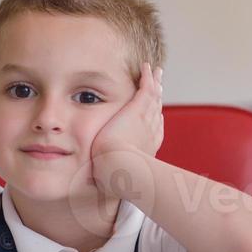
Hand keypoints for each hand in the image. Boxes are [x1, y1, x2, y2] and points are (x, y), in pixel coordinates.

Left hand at [90, 63, 163, 184]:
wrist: (118, 165)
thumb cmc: (114, 176)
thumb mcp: (112, 176)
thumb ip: (105, 175)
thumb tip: (92, 184)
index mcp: (146, 145)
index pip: (152, 128)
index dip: (154, 119)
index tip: (156, 113)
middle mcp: (150, 130)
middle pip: (156, 109)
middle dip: (157, 98)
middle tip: (160, 86)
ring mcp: (146, 118)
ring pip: (153, 97)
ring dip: (155, 84)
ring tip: (156, 74)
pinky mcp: (138, 108)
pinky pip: (145, 88)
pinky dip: (147, 77)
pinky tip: (146, 68)